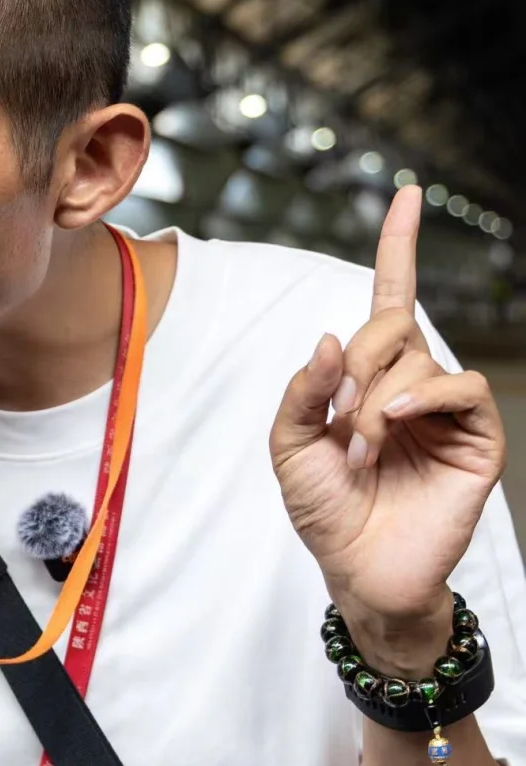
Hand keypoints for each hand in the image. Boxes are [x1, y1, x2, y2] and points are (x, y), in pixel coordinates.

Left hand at [269, 185, 505, 672]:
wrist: (359, 571)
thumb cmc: (325, 510)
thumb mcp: (289, 446)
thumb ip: (302, 388)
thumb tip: (329, 334)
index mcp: (370, 376)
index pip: (390, 297)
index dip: (398, 246)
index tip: (405, 194)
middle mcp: (412, 382)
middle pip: (390, 326)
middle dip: (354, 365)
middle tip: (340, 419)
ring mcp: (446, 408)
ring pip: (418, 356)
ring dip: (377, 397)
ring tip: (364, 449)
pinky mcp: (477, 436)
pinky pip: (460, 385)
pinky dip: (422, 395)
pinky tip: (394, 423)